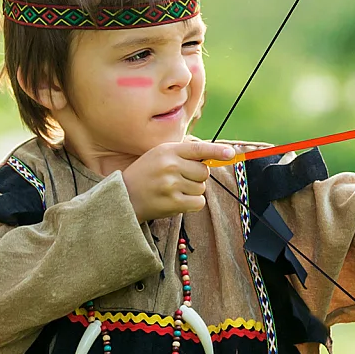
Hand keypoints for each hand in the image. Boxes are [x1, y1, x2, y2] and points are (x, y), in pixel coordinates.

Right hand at [122, 139, 238, 221]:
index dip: (216, 151)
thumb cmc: (145, 174)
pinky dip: (192, 204)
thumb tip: (212, 157)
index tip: (231, 153)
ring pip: (201, 188)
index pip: (198, 149)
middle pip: (203, 172)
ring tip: (173, 190)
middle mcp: (170, 165)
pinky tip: (177, 201)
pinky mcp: (173, 202)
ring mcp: (172, 184)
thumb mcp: (159, 155)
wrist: (123, 196)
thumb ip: (183, 154)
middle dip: (196, 177)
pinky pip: (198, 203)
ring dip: (192, 191)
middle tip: (179, 180)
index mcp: (168, 150)